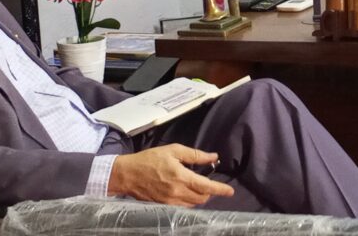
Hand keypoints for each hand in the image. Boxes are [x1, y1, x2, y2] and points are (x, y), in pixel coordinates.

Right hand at [109, 144, 233, 205]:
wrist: (127, 174)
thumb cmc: (149, 159)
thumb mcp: (173, 150)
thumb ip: (195, 155)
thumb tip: (213, 157)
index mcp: (181, 177)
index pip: (206, 187)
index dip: (220, 189)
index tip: (230, 191)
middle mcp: (177, 192)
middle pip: (202, 198)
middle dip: (210, 191)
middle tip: (210, 182)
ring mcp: (170, 201)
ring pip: (194, 203)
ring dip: (200, 196)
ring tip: (199, 186)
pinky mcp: (164, 205)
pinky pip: (183, 206)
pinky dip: (190, 200)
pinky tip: (187, 191)